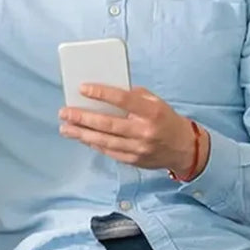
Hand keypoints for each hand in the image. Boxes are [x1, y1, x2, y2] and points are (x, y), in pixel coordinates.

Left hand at [59, 84, 209, 178]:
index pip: (123, 100)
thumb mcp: (156, 103)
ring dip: (81, 134)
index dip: (101, 93)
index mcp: (152, 112)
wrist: (185, 149)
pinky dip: (93, 144)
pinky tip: (80, 137)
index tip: (82, 88)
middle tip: (64, 112)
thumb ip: (134, 96)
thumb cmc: (165, 120)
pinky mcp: (133, 161)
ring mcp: (138, 148)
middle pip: (108, 124)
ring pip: (104, 141)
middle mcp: (144, 131)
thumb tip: (105, 93)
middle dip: (82, 118)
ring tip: (65, 127)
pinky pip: (108, 151)